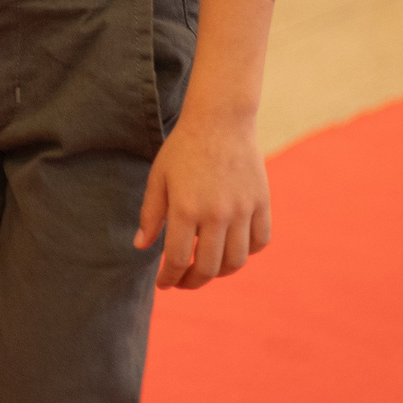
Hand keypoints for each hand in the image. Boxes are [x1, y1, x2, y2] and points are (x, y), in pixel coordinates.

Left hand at [135, 112, 271, 289]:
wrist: (221, 119)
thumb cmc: (183, 148)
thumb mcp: (159, 178)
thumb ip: (150, 215)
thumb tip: (141, 247)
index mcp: (185, 208)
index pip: (177, 259)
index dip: (169, 278)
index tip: (164, 283)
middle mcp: (216, 213)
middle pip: (208, 268)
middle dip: (192, 281)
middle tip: (183, 280)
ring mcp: (242, 209)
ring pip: (236, 260)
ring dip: (220, 271)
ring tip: (207, 266)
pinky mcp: (261, 202)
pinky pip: (260, 241)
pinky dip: (248, 252)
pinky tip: (232, 247)